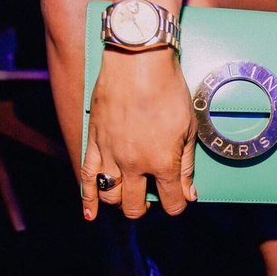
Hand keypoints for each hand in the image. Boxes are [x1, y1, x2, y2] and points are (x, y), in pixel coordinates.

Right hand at [81, 47, 197, 219]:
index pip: (171, 201)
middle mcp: (134, 165)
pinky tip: (90, 213)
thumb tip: (189, 193)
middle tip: (152, 197)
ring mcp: (111, 155)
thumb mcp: (188, 128)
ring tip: (128, 196)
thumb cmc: (168, 91)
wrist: (138, 62)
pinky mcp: (95, 143)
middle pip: (135, 206)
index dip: (178, 205)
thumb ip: (186, 164)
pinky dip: (87, 199)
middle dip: (146, 207)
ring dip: (121, 203)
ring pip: (111, 197)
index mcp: (162, 162)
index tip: (179, 200)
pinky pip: (87, 178)